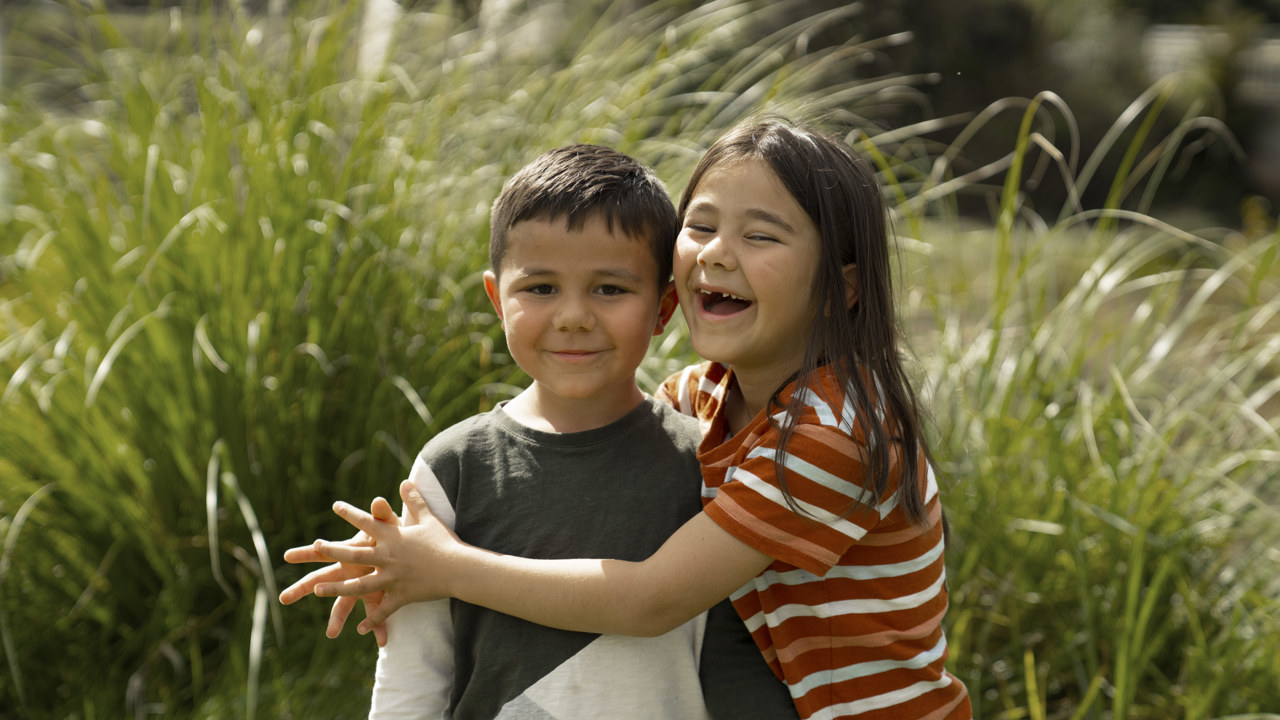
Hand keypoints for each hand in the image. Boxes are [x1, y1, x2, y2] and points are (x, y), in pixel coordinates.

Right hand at [280, 496, 397, 644]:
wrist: (408, 550)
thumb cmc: (393, 535)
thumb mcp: (388, 525)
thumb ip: (382, 515)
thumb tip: (378, 501)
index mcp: (349, 553)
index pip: (323, 551)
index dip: (306, 552)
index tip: (286, 555)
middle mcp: (349, 572)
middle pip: (322, 581)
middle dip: (303, 589)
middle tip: (284, 598)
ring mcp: (360, 585)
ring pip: (344, 603)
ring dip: (338, 618)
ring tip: (331, 634)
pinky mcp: (376, 596)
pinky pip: (375, 614)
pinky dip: (378, 626)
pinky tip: (381, 640)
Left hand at [309, 479, 462, 632]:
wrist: (459, 567)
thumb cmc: (444, 541)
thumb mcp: (429, 518)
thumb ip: (414, 501)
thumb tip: (405, 482)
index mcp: (393, 537)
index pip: (367, 522)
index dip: (350, 513)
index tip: (335, 506)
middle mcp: (387, 557)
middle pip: (354, 553)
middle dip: (332, 550)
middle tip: (315, 547)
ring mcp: (392, 578)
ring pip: (358, 586)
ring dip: (337, 589)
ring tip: (317, 591)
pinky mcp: (401, 596)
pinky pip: (383, 611)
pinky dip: (372, 621)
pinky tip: (359, 630)